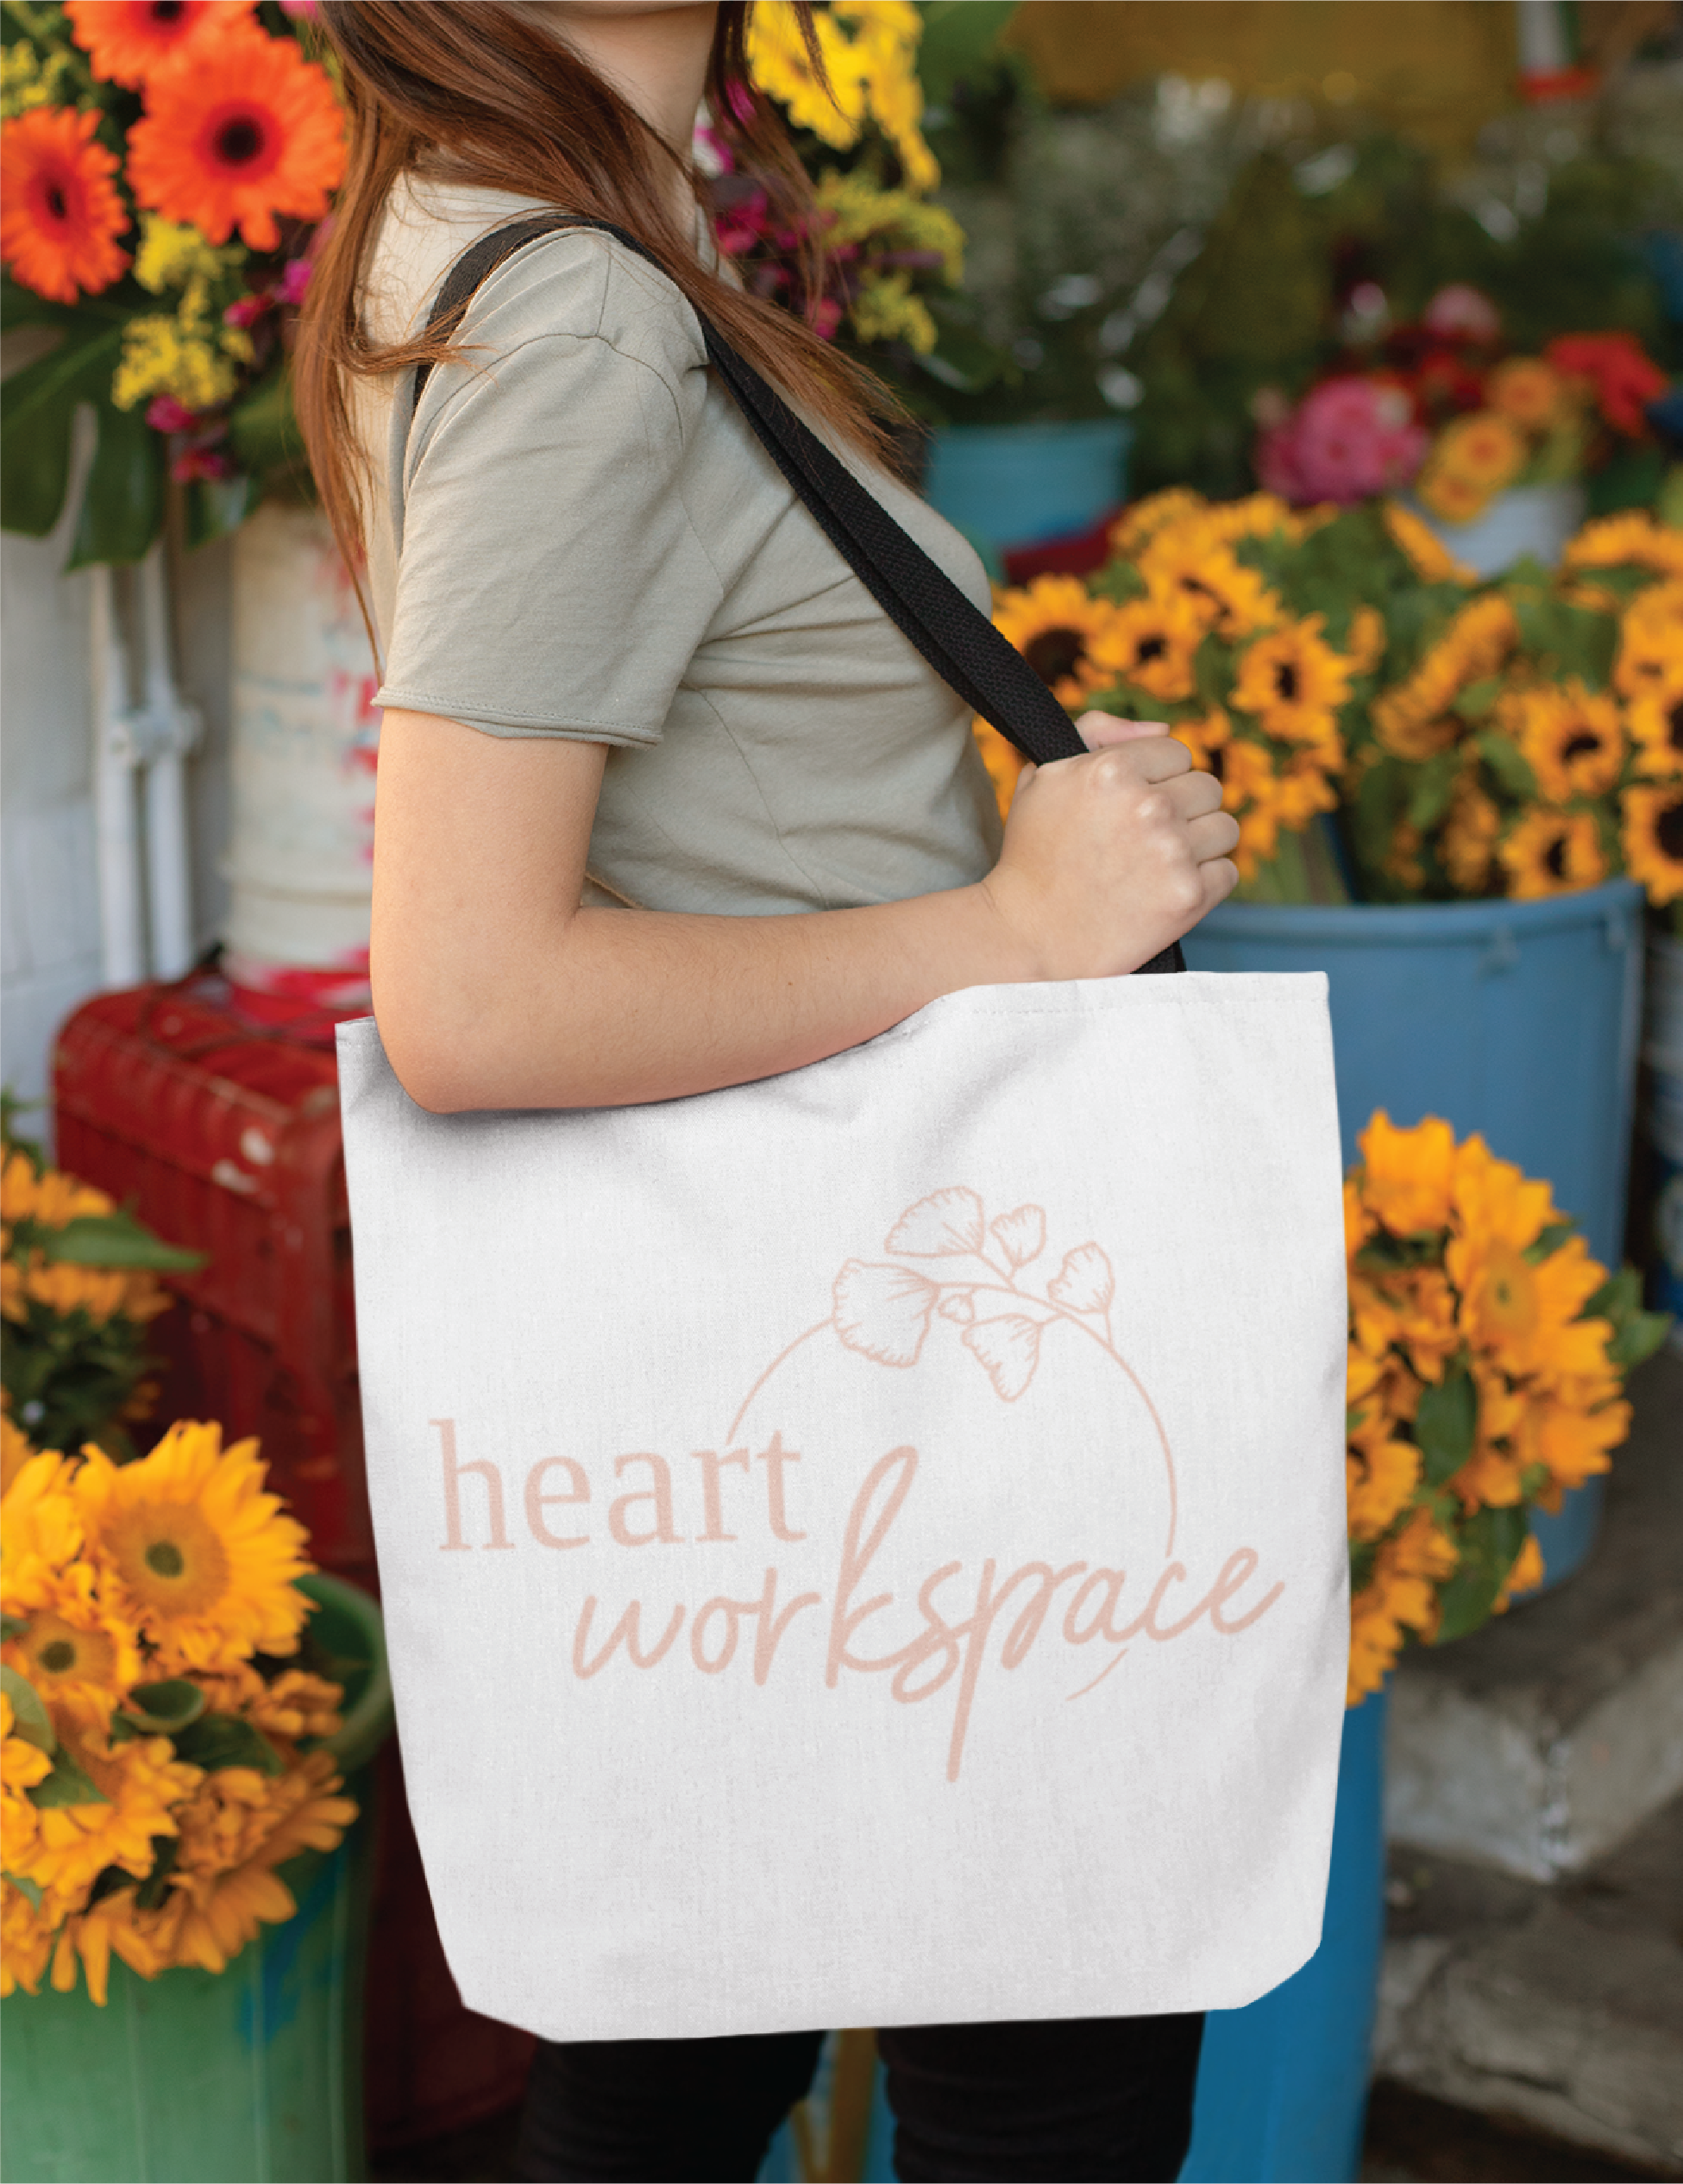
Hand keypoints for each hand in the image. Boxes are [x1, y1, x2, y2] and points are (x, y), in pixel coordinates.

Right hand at [981, 713, 1239, 979]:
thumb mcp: (1046, 776)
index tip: (1134, 806)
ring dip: (1199, 845)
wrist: (1029, 937)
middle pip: (1207, 788)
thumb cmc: (1034, 855)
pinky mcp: (1189, 895)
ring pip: (1225, 828)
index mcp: (1113, 768)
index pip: (1177, 751)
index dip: (1157, 778)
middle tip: (1146, 839)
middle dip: (1182, 810)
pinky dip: (1205, 883)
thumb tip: (1163, 728)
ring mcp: (1172, 852)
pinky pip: (1228, 873)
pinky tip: (1168, 890)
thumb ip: (1099, 732)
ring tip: (1160, 865)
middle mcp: (1148, 805)